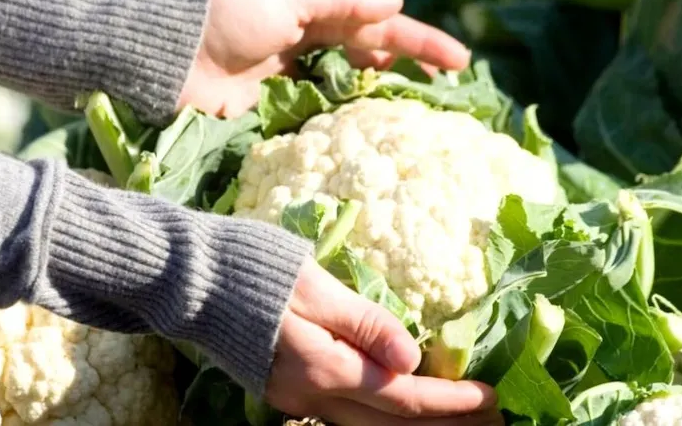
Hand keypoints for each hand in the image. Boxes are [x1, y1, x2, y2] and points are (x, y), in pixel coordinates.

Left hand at [178, 0, 471, 117]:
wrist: (172, 56)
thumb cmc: (229, 17)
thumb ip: (342, 4)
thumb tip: (395, 3)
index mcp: (318, 13)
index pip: (382, 26)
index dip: (422, 43)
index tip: (460, 61)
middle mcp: (314, 46)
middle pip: (375, 58)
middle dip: (413, 71)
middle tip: (451, 94)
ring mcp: (299, 82)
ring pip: (355, 90)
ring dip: (386, 99)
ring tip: (424, 119)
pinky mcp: (280, 112)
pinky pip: (324, 118)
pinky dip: (349, 124)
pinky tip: (372, 136)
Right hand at [264, 257, 502, 425]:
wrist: (192, 282)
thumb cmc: (256, 271)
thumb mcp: (316, 286)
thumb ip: (365, 324)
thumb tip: (412, 358)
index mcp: (323, 367)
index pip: (402, 397)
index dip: (450, 401)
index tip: (489, 396)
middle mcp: (311, 395)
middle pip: (390, 424)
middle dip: (442, 423)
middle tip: (487, 416)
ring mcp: (295, 398)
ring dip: (412, 423)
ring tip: (454, 416)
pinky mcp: (284, 391)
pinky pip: (346, 416)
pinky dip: (382, 415)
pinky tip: (400, 405)